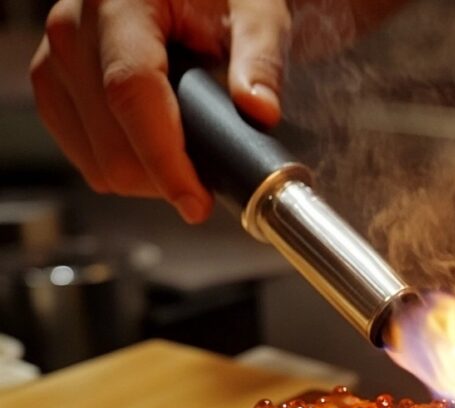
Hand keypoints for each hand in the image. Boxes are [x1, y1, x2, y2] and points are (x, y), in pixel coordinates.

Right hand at [30, 0, 290, 223]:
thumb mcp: (255, 12)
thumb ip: (261, 58)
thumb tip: (260, 110)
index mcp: (119, 3)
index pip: (131, 93)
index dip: (165, 160)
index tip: (198, 202)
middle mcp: (73, 29)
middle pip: (110, 141)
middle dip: (165, 179)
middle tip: (211, 183)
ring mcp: (56, 60)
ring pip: (96, 160)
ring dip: (147, 180)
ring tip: (188, 162)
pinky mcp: (54, 86)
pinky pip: (83, 156)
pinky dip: (123, 170)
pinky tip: (157, 154)